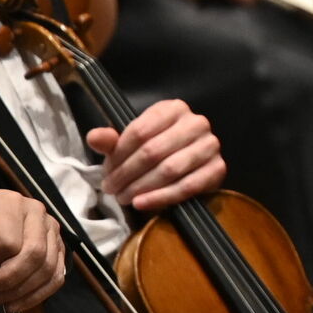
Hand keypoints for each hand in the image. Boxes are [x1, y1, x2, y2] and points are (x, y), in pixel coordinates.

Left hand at [0, 191, 65, 311]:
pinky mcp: (57, 249)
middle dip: (6, 280)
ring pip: (46, 267)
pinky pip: (56, 277)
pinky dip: (36, 295)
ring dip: (19, 291)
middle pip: (33, 253)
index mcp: (9, 202)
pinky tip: (15, 303)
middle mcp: (36, 213)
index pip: (7, 240)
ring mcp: (50, 231)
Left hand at [86, 97, 224, 211]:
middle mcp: (196, 122)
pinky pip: (187, 186)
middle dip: (127, 174)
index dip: (118, 155)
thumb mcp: (132, 144)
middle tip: (111, 190)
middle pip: (153, 151)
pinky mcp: (218, 168)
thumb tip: (94, 137)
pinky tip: (143, 203)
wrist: (189, 169)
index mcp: (173, 109)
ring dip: (141, 187)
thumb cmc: (158, 152)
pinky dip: (161, 198)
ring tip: (124, 198)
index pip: (140, 131)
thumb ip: (112, 141)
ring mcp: (210, 145)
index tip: (105, 172)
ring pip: (169, 169)